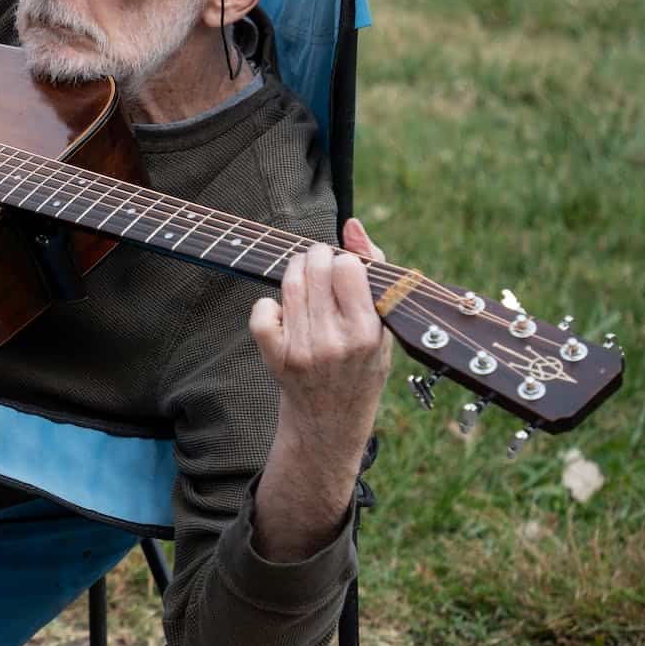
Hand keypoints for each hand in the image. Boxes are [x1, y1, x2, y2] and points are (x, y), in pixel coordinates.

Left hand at [246, 217, 394, 559]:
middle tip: (320, 269)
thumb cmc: (362, 365)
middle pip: (314, 268)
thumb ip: (373, 271)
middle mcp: (335, 341)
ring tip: (304, 284)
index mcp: (369, 331)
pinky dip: (269, 304)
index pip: (347, 267)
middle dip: (316, 258)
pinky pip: (261, 310)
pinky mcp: (276, 357)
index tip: (345, 271)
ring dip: (294, 273)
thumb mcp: (383, 325)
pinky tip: (284, 312)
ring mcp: (303, 350)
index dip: (343, 260)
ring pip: (288, 284)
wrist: (331, 421)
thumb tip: (351, 224)